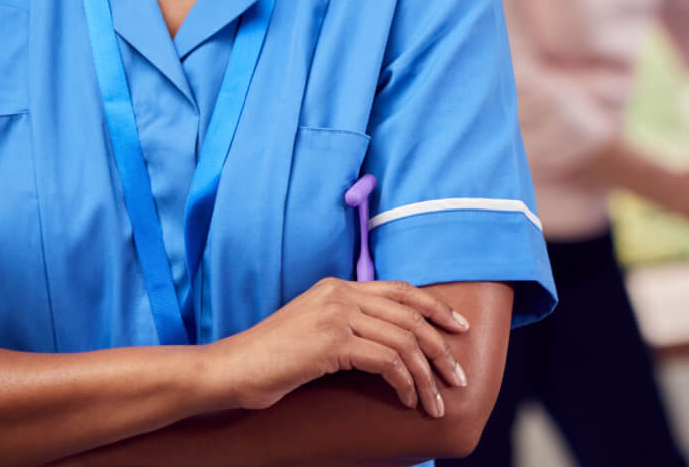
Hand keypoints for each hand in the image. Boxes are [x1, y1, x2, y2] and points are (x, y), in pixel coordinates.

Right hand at [209, 278, 470, 417]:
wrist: (229, 369)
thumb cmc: (269, 360)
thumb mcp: (313, 331)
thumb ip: (346, 326)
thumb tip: (389, 345)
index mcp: (338, 287)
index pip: (401, 290)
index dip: (435, 308)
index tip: (459, 328)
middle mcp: (340, 294)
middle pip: (410, 315)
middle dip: (441, 348)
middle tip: (458, 376)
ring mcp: (336, 315)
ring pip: (403, 341)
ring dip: (426, 375)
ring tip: (436, 402)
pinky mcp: (331, 342)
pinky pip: (386, 360)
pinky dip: (404, 382)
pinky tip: (408, 400)